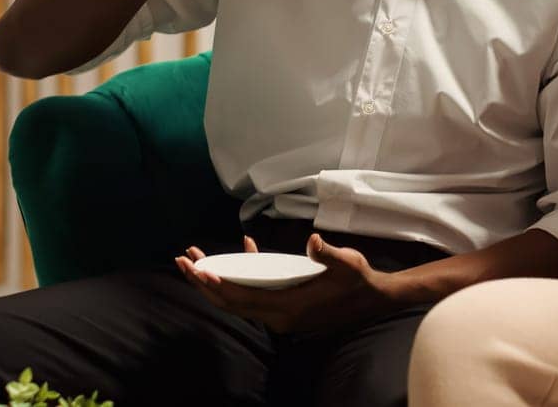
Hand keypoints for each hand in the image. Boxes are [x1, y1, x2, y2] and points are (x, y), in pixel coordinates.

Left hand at [175, 234, 402, 334]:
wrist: (373, 298)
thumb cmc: (359, 280)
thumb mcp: (346, 263)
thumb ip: (326, 254)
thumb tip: (313, 241)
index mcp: (288, 307)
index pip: (242, 298)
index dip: (218, 284)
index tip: (198, 268)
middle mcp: (278, 316)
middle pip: (231, 302)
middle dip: (204, 282)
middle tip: (183, 260)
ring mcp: (279, 314)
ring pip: (238, 300)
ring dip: (217, 281)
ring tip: (197, 259)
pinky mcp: (284, 307)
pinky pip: (254, 294)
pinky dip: (243, 276)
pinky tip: (245, 249)